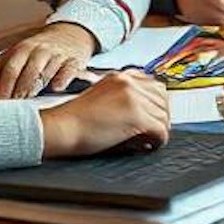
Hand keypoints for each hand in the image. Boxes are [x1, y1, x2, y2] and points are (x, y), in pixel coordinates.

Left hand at [0, 22, 96, 98]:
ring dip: (35, 91)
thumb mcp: (16, 54)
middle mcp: (39, 51)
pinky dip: (61, 80)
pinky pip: (67, 72)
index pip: (9, 70)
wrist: (70, 34)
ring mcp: (57, 56)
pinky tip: (55, 89)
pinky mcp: (74, 61)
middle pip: (26, 75)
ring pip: (44, 75)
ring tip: (28, 107)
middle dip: (18, 95)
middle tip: (12, 111)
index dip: (2, 89)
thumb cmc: (39, 49)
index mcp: (22, 50)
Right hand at [39, 70, 169, 157]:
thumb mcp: (103, 98)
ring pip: (163, 115)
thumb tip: (150, 118)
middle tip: (154, 132)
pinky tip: (148, 146)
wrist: (60, 128)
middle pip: (163, 99)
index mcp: (121, 77)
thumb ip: (125, 100)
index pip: (154, 86)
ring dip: (159, 130)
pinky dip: (158, 141)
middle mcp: (129, 82)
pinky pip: (160, 130)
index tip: (154, 117)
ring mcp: (134, 97)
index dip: (156, 104)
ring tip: (149, 141)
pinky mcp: (136, 116)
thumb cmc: (75, 120)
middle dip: (161, 116)